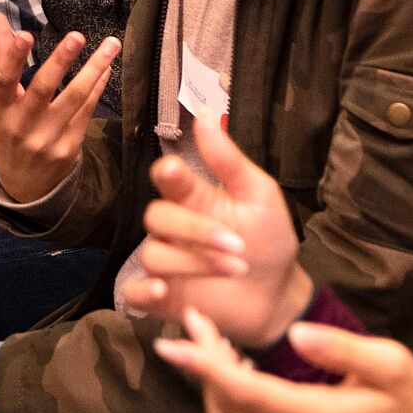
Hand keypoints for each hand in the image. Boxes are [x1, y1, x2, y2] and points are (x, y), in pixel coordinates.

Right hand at [0, 10, 117, 207]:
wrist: (22, 185)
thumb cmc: (10, 129)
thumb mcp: (0, 99)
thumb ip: (2, 57)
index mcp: (0, 109)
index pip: (3, 81)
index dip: (12, 58)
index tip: (24, 35)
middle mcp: (22, 125)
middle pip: (42, 89)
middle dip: (60, 61)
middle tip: (76, 36)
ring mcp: (47, 138)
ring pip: (74, 98)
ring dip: (95, 69)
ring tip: (111, 44)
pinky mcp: (69, 147)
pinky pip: (87, 111)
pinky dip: (98, 87)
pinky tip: (106, 68)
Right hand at [115, 112, 310, 346]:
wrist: (279, 294)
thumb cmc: (269, 240)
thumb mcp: (259, 196)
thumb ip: (229, 161)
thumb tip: (204, 114)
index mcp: (193, 197)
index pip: (166, 177)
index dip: (168, 174)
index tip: (175, 172)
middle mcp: (174, 228)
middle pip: (156, 217)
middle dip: (196, 231)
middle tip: (237, 245)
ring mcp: (167, 262)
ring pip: (153, 254)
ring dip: (192, 263)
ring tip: (235, 271)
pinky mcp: (163, 297)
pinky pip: (133, 293)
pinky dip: (141, 292)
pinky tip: (161, 291)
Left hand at [156, 307, 412, 412]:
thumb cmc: (410, 405)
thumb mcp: (392, 364)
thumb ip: (342, 349)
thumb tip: (295, 333)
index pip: (244, 392)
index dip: (204, 365)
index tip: (173, 340)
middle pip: (227, 407)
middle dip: (203, 364)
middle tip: (199, 324)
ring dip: (212, 386)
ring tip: (217, 346)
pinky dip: (228, 406)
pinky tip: (238, 374)